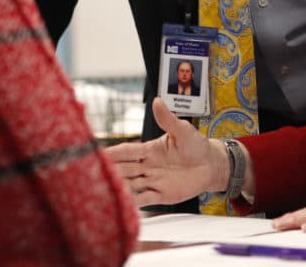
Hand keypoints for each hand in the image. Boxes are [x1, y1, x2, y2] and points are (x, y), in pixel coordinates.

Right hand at [105, 98, 226, 206]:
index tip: (96, 153)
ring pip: (131, 185)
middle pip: (124, 170)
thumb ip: (168, 119)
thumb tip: (157, 100)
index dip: (112, 153)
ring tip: (105, 192)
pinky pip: (145, 199)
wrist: (211, 165)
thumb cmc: (196, 145)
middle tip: (94, 176)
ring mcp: (153, 181)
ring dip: (120, 188)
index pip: (126, 151)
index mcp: (149, 150)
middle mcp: (147, 166)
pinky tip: (124, 205)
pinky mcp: (162, 195)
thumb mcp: (183, 130)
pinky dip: (134, 202)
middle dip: (111, 172)